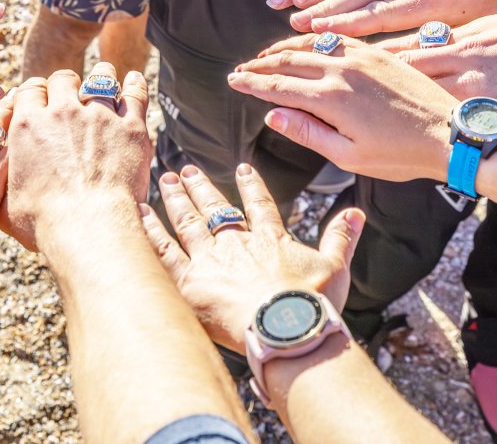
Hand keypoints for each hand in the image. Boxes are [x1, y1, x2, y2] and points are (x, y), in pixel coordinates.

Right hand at [0, 63, 151, 251]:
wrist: (88, 227)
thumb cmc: (44, 223)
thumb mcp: (5, 203)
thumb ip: (4, 179)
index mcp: (28, 125)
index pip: (29, 90)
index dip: (35, 92)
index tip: (40, 98)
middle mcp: (62, 112)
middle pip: (63, 79)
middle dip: (65, 83)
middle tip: (69, 93)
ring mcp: (99, 117)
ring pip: (101, 80)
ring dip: (100, 76)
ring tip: (103, 74)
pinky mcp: (131, 128)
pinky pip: (135, 95)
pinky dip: (134, 84)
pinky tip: (134, 79)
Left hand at [139, 163, 362, 351]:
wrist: (285, 328)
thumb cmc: (311, 305)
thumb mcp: (335, 267)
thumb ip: (341, 237)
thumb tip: (356, 212)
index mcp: (269, 240)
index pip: (259, 206)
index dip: (251, 186)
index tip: (242, 168)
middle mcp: (236, 245)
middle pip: (216, 210)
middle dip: (201, 188)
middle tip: (187, 170)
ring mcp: (211, 261)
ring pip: (188, 223)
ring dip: (176, 200)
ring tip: (166, 180)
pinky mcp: (189, 281)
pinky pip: (164, 251)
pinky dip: (151, 231)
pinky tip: (140, 213)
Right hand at [227, 34, 456, 183]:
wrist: (450, 133)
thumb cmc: (400, 154)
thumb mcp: (349, 156)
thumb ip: (307, 132)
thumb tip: (272, 116)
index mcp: (330, 99)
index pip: (277, 85)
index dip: (251, 83)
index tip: (233, 80)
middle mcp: (341, 70)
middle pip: (288, 60)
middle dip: (260, 64)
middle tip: (242, 68)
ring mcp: (361, 57)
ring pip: (310, 44)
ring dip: (283, 48)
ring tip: (265, 55)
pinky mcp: (378, 52)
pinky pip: (336, 38)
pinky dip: (314, 39)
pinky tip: (306, 42)